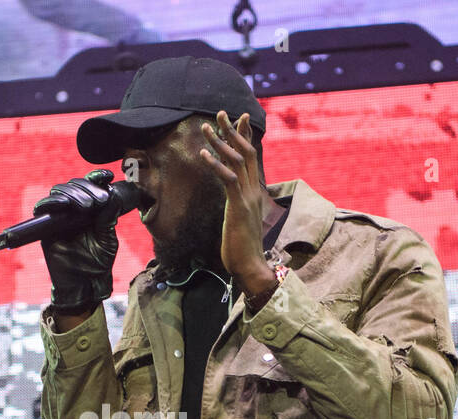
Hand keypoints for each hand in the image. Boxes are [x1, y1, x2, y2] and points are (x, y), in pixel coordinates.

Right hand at [35, 170, 119, 312]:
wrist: (85, 283)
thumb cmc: (99, 262)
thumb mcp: (108, 238)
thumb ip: (108, 217)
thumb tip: (112, 194)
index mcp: (91, 209)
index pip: (91, 185)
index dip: (97, 178)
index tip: (108, 176)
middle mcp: (74, 209)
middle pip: (74, 185)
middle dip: (86, 188)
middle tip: (98, 201)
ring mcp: (59, 216)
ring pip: (59, 192)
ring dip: (72, 193)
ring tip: (87, 206)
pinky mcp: (46, 226)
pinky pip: (42, 208)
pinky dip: (51, 202)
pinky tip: (64, 205)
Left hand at [199, 112, 271, 289]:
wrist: (252, 266)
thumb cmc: (243, 249)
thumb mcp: (241, 222)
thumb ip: (238, 209)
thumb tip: (234, 204)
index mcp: (254, 193)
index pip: (252, 158)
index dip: (245, 137)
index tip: (239, 119)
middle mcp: (253, 191)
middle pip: (246, 152)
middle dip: (233, 131)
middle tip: (222, 113)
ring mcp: (248, 198)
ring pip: (237, 161)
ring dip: (221, 142)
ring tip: (207, 127)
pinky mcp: (238, 207)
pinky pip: (228, 179)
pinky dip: (216, 164)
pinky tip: (203, 153)